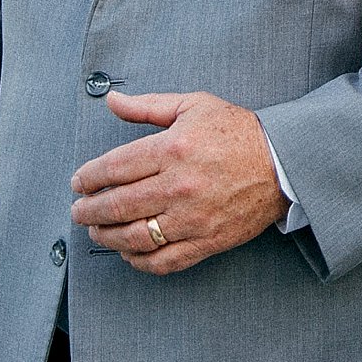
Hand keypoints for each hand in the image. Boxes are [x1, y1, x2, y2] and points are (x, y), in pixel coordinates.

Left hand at [70, 92, 288, 273]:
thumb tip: (111, 100)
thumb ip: (147, 106)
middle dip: (88, 211)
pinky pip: (162, 260)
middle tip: (79, 211)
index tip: (78, 183)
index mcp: (173, 148)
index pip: (113, 168)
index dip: (87, 178)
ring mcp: (192, 217)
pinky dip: (138, 261)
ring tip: (97, 231)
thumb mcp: (193, 106)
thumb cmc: (238, 132)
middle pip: (116, 205)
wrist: (283, 162)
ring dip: (106, 237)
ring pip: (132, 237)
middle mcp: (179, 185)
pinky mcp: (205, 241)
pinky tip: (128, 252)